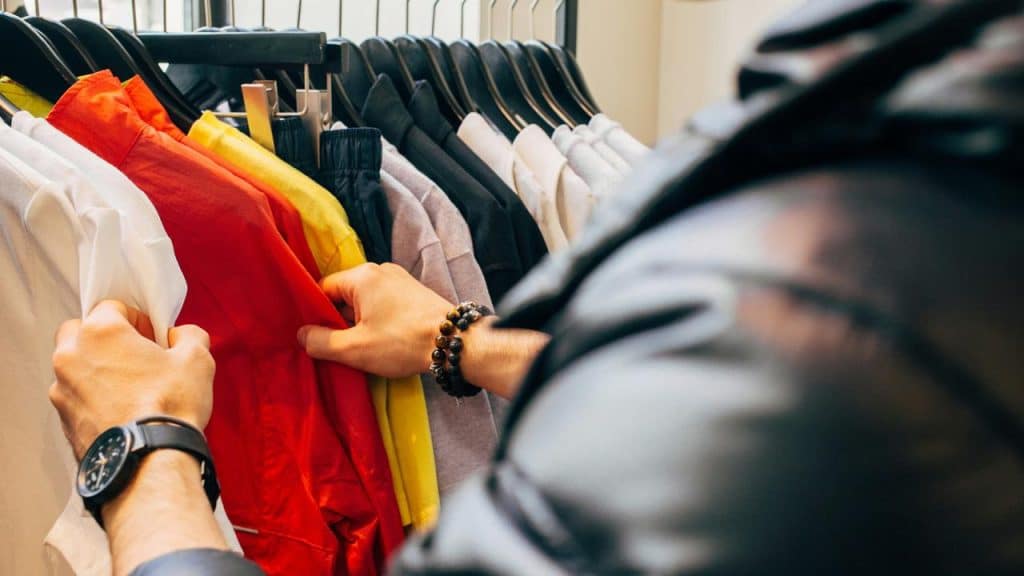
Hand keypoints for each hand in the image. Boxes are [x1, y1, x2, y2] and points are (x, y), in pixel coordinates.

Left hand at [50, 300, 215, 459]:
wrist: (148, 462)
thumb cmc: (170, 405)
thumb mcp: (197, 359)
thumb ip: (188, 336)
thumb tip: (180, 336)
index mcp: (100, 332)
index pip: (112, 306)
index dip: (137, 319)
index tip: (153, 338)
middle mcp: (71, 356)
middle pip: (80, 330)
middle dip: (105, 338)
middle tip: (135, 356)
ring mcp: (62, 389)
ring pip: (74, 365)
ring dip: (96, 368)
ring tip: (130, 388)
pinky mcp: (63, 419)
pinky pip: (76, 396)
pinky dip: (93, 397)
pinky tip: (121, 411)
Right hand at [298, 263, 453, 377]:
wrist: (454, 341)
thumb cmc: (402, 342)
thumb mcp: (355, 348)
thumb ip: (321, 341)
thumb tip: (301, 334)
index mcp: (361, 276)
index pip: (323, 289)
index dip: (315, 314)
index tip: (316, 336)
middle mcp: (381, 270)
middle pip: (344, 295)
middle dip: (338, 321)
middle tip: (338, 347)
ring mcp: (400, 280)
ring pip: (365, 302)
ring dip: (359, 323)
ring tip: (362, 348)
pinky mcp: (414, 293)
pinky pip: (384, 304)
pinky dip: (378, 320)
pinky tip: (382, 341)